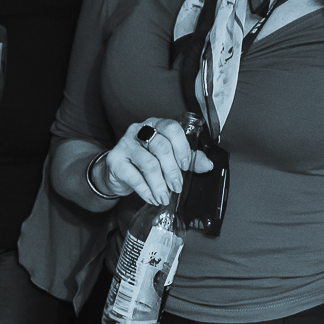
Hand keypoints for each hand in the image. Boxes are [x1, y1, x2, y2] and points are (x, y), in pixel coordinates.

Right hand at [90, 117, 210, 205]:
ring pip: (148, 163)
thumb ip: (188, 159)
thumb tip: (207, 165)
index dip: (182, 147)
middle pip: (161, 147)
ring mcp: (125, 144)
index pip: (172, 128)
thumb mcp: (168, 158)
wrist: (119, 172)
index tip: (186, 166)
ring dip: (160, 184)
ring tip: (164, 197)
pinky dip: (146, 190)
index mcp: (156, 125)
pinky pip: (134, 176)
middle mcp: (139, 130)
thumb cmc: (147, 161)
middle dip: (172, 171)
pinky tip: (152, 197)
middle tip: (177, 187)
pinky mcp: (115, 160)